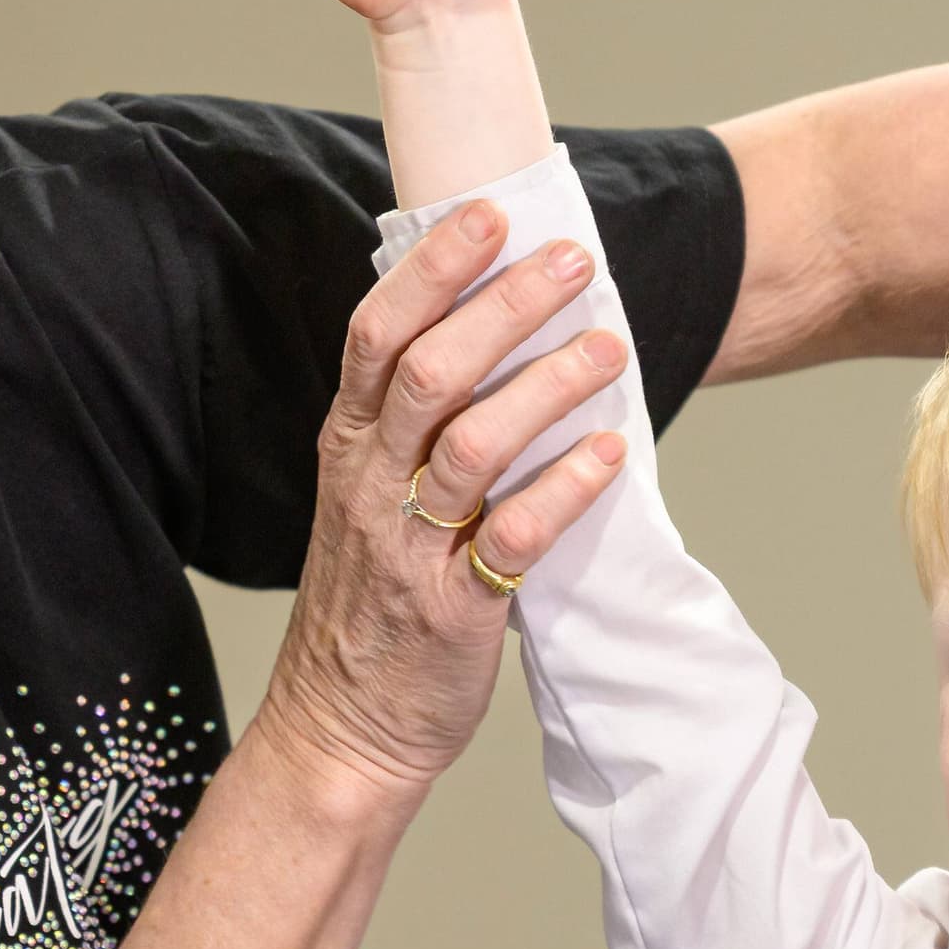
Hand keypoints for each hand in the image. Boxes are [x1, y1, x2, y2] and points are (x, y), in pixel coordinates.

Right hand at [253, 207, 630, 802]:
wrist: (340, 732)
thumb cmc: (373, 605)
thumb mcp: (368, 500)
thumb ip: (414, 429)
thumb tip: (490, 338)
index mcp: (347, 448)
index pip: (376, 337)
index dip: (432, 271)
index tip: (489, 216)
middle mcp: (369, 486)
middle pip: (431, 372)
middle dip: (504, 307)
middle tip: (572, 263)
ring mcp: (408, 547)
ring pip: (473, 444)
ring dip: (545, 386)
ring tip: (608, 346)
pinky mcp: (454, 610)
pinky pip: (512, 539)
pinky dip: (563, 491)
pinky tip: (607, 453)